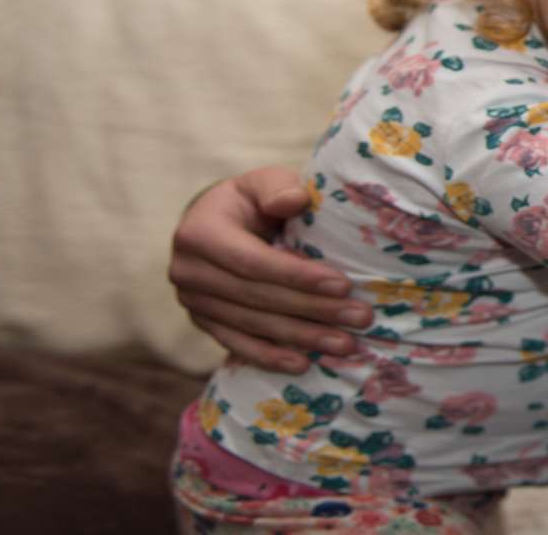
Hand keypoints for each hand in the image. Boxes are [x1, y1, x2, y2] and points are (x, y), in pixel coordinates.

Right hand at [167, 166, 372, 372]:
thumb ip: (278, 187)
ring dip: (302, 337)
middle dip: (313, 309)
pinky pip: (238, 344)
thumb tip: (295, 199)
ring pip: (253, 325)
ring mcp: (192, 302)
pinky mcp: (202, 322)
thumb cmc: (249, 200)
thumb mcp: (262, 182)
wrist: (214, 223)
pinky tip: (303, 365)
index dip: (298, 276)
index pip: (253, 262)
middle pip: (258, 297)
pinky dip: (270, 357)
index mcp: (199, 233)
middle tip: (360, 317)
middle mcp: (188, 271)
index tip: (343, 285)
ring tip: (346, 344)